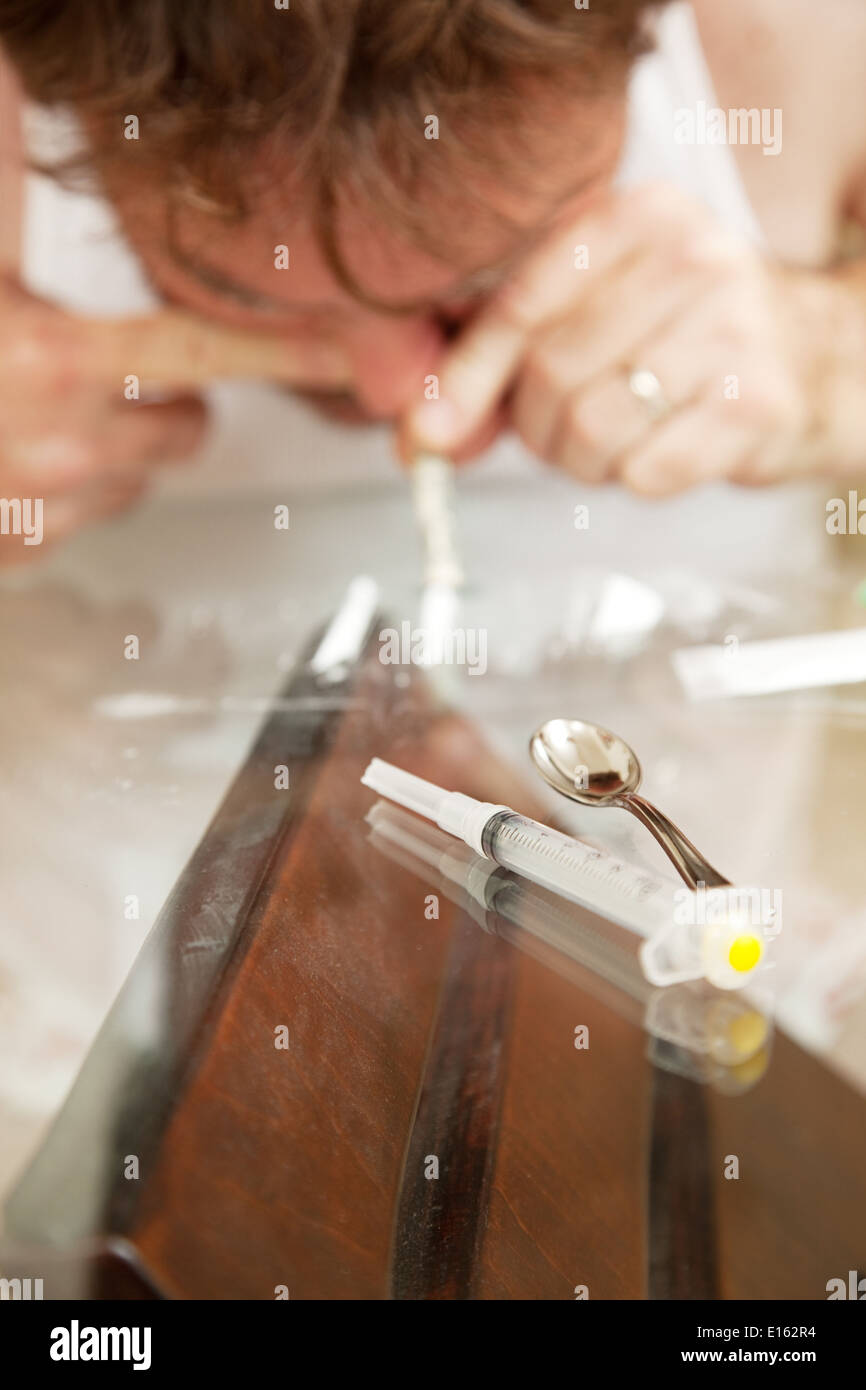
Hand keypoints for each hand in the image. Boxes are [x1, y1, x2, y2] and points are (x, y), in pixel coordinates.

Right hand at [0, 275, 350, 561]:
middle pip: (188, 428)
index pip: (203, 350)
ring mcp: (51, 505)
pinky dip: (73, 486)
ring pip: (140, 477)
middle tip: (132, 379)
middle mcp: (65, 441)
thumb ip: (42, 246)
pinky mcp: (29, 550)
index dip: (284, 351)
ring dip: (120, 448)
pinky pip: (90, 514)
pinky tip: (20, 455)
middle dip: (179, 403)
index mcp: (54, 360)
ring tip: (46, 415)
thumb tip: (78, 171)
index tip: (346, 350)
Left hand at [405, 183, 852, 492]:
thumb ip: (510, 353)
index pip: (522, 303)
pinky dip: (636, 478)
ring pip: (592, 430)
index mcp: (638, 217)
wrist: (816, 359)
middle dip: (537, 428)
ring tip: (612, 442)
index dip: (467, 377)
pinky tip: (661, 451)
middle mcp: (689, 259)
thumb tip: (422, 430)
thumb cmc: (691, 336)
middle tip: (560, 432)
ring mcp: (731, 329)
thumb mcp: (603, 307)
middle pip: (551, 375)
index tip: (430, 430)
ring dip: (583, 461)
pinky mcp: (756, 404)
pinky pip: (644, 472)